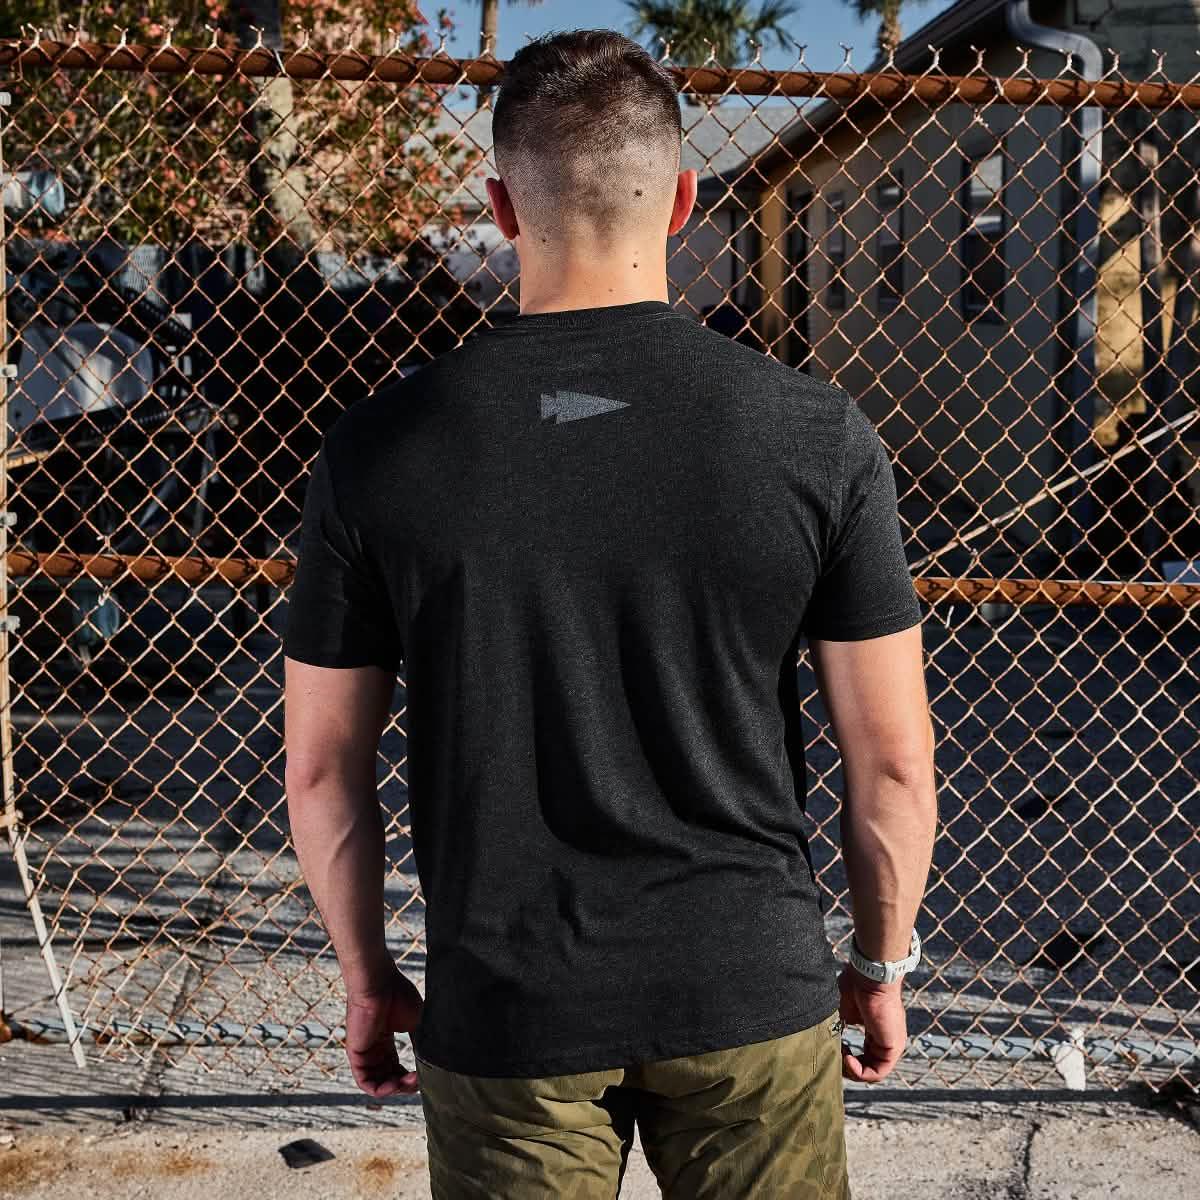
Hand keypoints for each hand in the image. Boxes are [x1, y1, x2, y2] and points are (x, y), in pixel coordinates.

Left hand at [344, 964, 423, 1097]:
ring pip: (377, 1083)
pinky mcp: (356, 1054)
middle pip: (389, 1078)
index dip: (410, 1077)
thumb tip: (434, 1065)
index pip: (396, 1069)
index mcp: (386, 1040)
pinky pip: (365, 1082)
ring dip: (394, 1089)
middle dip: (404, 1085)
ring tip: (408, 1083)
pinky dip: (379, 1089)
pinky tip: (394, 1086)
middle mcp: (375, 1049)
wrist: (379, 982)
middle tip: (418, 1080)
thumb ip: (422, 1044)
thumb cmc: (398, 994)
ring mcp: (365, 1052)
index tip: (424, 1075)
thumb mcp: (417, 1023)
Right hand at [837, 963, 906, 1082]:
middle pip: (867, 1065)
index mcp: (875, 1030)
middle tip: (834, 1056)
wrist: (870, 976)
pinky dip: (860, 1072)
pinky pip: (878, 1072)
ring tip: (840, 1056)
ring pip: (872, 1072)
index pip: (864, 1054)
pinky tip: (847, 1059)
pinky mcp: (893, 1048)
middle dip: (848, 1066)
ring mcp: (891, 1045)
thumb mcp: (842, 1011)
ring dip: (852, 1070)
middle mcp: (885, 1039)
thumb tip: (827, 1045)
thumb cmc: (856, 986)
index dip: (846, 1057)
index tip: (833, 1046)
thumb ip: (838, 1028)